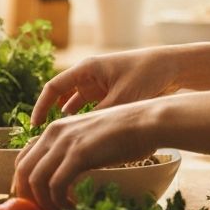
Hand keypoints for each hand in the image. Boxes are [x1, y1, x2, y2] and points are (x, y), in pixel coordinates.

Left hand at [13, 100, 158, 209]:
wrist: (147, 122)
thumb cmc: (127, 131)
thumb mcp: (91, 136)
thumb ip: (74, 149)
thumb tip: (67, 173)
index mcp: (56, 128)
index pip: (23, 157)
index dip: (23, 183)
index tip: (33, 200)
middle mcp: (55, 132)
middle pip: (23, 170)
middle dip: (27, 197)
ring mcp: (66, 142)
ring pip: (36, 180)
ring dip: (44, 203)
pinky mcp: (79, 154)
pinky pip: (56, 185)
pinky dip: (60, 202)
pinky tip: (72, 207)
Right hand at [30, 47, 180, 127]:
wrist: (174, 67)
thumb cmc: (147, 75)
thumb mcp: (121, 99)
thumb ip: (100, 118)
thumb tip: (81, 142)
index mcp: (87, 68)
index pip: (53, 88)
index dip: (41, 107)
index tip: (35, 127)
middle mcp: (90, 74)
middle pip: (62, 97)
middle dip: (53, 117)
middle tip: (47, 140)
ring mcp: (101, 83)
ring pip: (77, 104)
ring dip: (71, 121)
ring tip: (64, 142)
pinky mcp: (112, 91)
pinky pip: (92, 108)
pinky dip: (87, 121)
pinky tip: (87, 138)